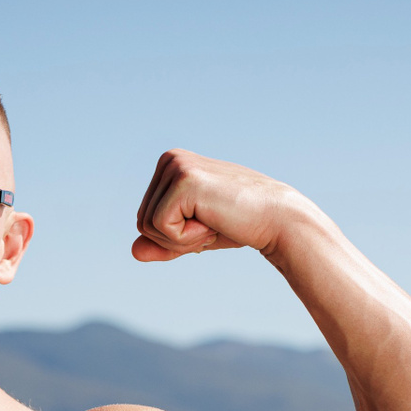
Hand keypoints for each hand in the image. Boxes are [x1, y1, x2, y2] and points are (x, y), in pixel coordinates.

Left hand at [131, 150, 298, 263]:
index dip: (173, 235)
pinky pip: (161, 227)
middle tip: (211, 223)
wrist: (276, 220)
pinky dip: (187, 238)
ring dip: (182, 239)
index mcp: (170, 165)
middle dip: (175, 238)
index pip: (144, 218)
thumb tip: (133, 252)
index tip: (205, 222)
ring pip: (148, 226)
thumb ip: (163, 243)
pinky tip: (213, 221)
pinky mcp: (184, 180)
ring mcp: (176, 166)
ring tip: (213, 221)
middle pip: (142, 222)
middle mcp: (170, 159)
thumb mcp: (192, 236)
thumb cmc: (239, 225)